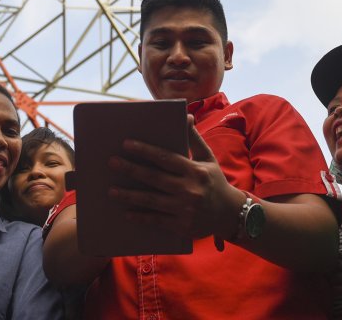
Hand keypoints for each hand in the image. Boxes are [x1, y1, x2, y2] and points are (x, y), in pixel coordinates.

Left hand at [110, 115, 244, 239]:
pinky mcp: (182, 226)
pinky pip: (156, 220)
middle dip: (131, 170)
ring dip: (129, 196)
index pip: (165, 158)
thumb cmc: (214, 181)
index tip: (126, 144)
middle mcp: (190, 190)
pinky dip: (140, 217)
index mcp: (195, 170)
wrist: (229, 214)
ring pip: (152, 200)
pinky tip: (126, 213)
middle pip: (154, 178)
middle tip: (112, 162)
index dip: (145, 150)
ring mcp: (185, 210)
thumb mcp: (207, 158)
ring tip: (111, 190)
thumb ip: (194, 138)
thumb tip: (186, 115)